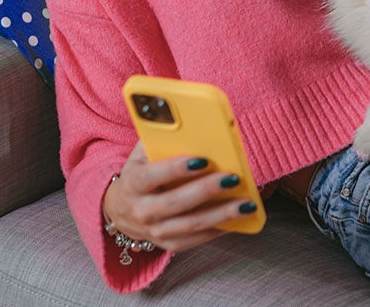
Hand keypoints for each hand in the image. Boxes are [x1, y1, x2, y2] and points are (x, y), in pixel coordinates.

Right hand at [102, 142, 256, 252]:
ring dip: (222, 215)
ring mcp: (155, 232)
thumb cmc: (140, 173)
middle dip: (207, 190)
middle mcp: (142, 211)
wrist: (122, 210)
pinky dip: (221, 228)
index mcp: (132, 185)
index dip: (176, 168)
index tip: (202, 160)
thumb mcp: (142, 155)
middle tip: (233, 178)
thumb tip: (192, 126)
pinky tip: (240, 218)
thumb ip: (161, 140)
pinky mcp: (170, 244)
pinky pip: (198, 239)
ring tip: (246, 203)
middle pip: (175, 203)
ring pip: (191, 225)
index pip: (151, 176)